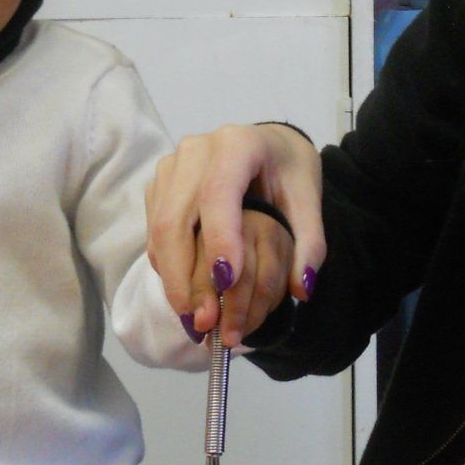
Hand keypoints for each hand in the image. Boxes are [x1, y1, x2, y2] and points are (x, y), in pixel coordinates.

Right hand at [147, 123, 325, 345]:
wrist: (268, 146)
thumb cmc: (288, 171)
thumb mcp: (309, 200)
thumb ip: (310, 244)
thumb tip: (303, 289)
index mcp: (237, 143)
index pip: (218, 192)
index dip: (219, 237)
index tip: (227, 283)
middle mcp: (196, 150)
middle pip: (176, 217)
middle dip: (185, 274)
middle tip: (203, 320)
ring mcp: (171, 167)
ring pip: (159, 229)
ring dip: (172, 278)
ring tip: (194, 318)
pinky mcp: (159, 185)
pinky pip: (154, 232)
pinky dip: (167, 267)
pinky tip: (187, 295)